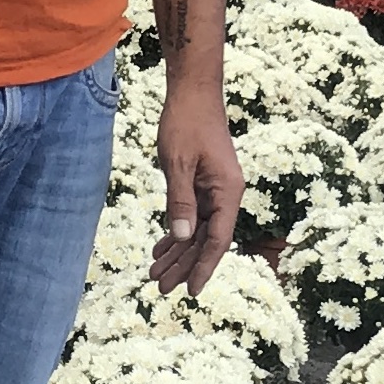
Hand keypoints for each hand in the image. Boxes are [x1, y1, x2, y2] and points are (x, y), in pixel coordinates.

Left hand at [145, 72, 241, 294]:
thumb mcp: (178, 163)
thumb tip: (183, 238)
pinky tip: (161, 249)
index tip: (191, 291)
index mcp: (227, 191)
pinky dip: (176, 233)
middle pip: (206, 240)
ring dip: (177, 253)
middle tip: (160, 288)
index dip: (204, 267)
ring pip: (197, 231)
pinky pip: (191, 216)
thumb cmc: (187, 122)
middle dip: (183, 265)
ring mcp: (215, 190)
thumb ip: (180, 202)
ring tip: (155, 275)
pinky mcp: (202, 184)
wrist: (193, 92)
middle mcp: (226, 194)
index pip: (218, 240)